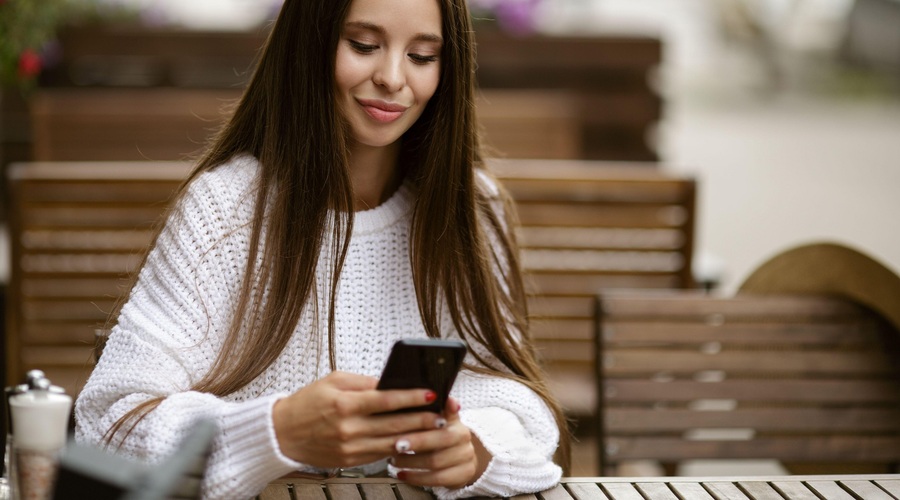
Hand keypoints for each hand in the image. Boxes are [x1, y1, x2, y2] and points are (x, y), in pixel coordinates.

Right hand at [272, 371, 447, 467]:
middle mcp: (348, 428)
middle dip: (422, 420)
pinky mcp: (350, 461)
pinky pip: (380, 454)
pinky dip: (399, 447)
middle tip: (443, 415)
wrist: (281, 434)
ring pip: (391, 443)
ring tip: (435, 430)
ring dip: (417, 437)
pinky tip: (414, 441)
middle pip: (394, 424)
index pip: (386, 400)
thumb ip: (364, 382)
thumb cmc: (308, 402)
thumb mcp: (333, 381)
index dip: (411, 397)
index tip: (431, 393)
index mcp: (344, 403)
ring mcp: (350, 447)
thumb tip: (391, 383)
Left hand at [390, 397, 491, 488]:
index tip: (404, 422)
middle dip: (417, 442)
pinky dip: (417, 478)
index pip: (442, 420)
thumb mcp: (440, 421)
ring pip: (436, 462)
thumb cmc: (441, 437)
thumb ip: (435, 409)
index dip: (424, 422)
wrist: (461, 459)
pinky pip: (437, 479)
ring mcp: (466, 458)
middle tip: (396, 444)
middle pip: (440, 441)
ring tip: (394, 460)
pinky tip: (402, 475)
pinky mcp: (463, 475)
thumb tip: (433, 393)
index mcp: (458, 422)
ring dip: (412, 462)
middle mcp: (465, 439)